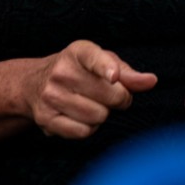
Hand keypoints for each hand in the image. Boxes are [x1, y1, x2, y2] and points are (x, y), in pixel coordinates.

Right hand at [22, 41, 156, 138]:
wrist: (34, 83)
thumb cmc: (79, 71)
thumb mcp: (102, 62)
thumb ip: (128, 73)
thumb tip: (151, 81)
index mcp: (78, 51)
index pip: (94, 58)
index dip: (107, 68)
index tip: (113, 77)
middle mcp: (61, 71)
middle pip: (111, 95)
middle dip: (118, 99)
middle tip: (110, 95)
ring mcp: (51, 95)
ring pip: (99, 116)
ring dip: (102, 114)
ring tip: (92, 104)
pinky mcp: (46, 118)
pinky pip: (83, 132)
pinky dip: (89, 128)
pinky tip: (81, 116)